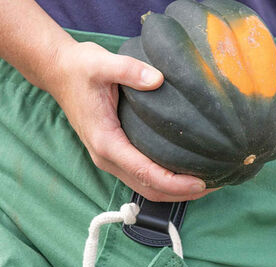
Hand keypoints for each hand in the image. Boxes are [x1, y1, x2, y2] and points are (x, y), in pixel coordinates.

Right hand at [41, 41, 213, 201]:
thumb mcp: (102, 63)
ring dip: (176, 190)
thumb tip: (157, 79)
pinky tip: (187, 170)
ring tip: (209, 182)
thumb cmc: (80, 69)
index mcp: (106, 142)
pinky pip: (143, 175)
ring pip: (146, 186)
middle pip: (149, 188)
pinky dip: (165, 180)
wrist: (59, 72)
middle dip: (182, 193)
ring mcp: (110, 158)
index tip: (202, 181)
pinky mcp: (115, 153)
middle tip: (216, 185)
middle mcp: (107, 157)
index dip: (174, 182)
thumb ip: (129, 70)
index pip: (145, 173)